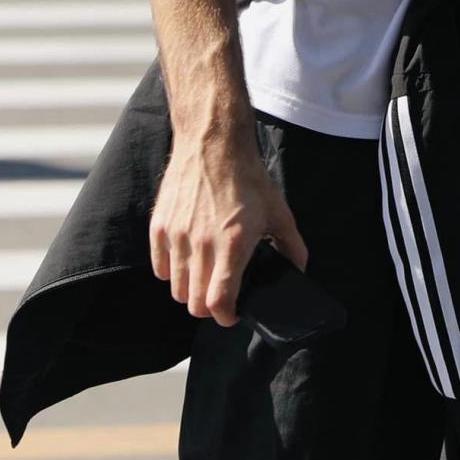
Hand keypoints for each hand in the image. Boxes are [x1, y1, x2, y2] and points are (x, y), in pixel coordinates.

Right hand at [150, 133, 307, 325]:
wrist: (213, 142)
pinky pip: (160, 269)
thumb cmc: (247, 177)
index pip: (218, 303)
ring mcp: (176, 236)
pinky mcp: (159, 226)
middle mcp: (201, 244)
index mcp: (232, 244)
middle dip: (210, 307)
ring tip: (205, 276)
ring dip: (191, 291)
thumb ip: (292, 246)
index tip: (233, 313)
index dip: (226, 317)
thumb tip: (299, 270)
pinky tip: (188, 259)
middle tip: (221, 294)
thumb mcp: (278, 210)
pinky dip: (172, 272)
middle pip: (194, 304)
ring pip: (176, 290)